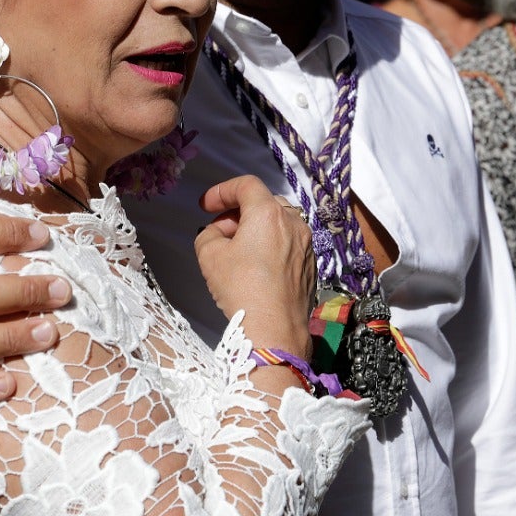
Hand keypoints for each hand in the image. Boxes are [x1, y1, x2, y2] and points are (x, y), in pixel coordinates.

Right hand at [194, 176, 314, 354]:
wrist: (274, 330)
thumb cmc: (241, 288)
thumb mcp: (209, 255)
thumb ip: (209, 234)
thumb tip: (218, 233)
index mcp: (269, 213)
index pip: (246, 185)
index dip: (221, 191)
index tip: (205, 205)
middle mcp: (293, 223)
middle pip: (264, 202)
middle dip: (238, 211)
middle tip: (219, 230)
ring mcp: (306, 244)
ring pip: (278, 223)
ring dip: (255, 228)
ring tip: (236, 249)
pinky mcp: (310, 265)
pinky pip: (288, 243)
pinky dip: (270, 244)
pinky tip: (255, 266)